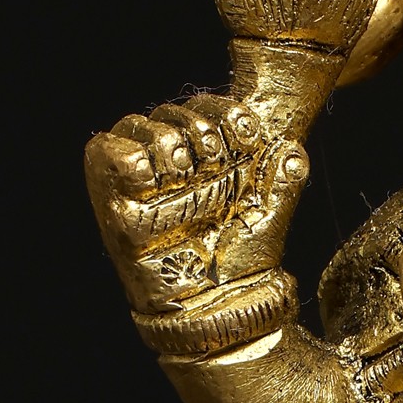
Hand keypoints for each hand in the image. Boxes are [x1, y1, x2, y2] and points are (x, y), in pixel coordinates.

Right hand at [84, 96, 306, 314]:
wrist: (217, 297)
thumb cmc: (241, 254)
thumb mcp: (269, 207)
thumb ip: (283, 174)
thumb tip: (294, 149)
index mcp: (206, 153)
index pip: (207, 105)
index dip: (227, 114)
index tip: (247, 137)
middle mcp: (171, 159)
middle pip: (173, 111)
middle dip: (199, 130)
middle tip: (214, 164)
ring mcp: (140, 176)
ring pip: (141, 125)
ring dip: (169, 145)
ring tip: (183, 176)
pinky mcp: (111, 195)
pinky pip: (108, 151)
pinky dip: (131, 158)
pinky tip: (152, 181)